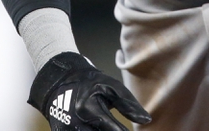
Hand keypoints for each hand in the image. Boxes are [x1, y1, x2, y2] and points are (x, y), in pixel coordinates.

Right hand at [29, 52, 150, 130]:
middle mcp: (75, 123)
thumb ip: (128, 104)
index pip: (113, 129)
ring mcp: (67, 130)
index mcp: (88, 108)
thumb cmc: (90, 83)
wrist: (60, 82)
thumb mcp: (110, 87)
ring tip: (110, 128)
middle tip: (122, 130)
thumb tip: (147, 120)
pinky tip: (98, 129)